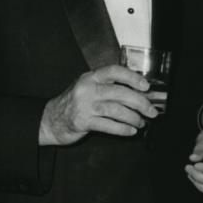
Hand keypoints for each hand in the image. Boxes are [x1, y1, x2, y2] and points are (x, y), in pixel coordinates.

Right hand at [39, 64, 157, 145]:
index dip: (132, 77)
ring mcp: (84, 105)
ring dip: (133, 118)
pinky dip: (123, 129)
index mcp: (91, 77)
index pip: (114, 71)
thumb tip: (139, 93)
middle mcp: (87, 88)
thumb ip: (108, 87)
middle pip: (120, 93)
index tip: (146, 86)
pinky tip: (131, 131)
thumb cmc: (75, 103)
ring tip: (141, 122)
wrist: (51, 119)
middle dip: (140, 102)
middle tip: (151, 111)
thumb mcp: (89, 88)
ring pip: (116, 110)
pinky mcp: (82, 121)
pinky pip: (108, 125)